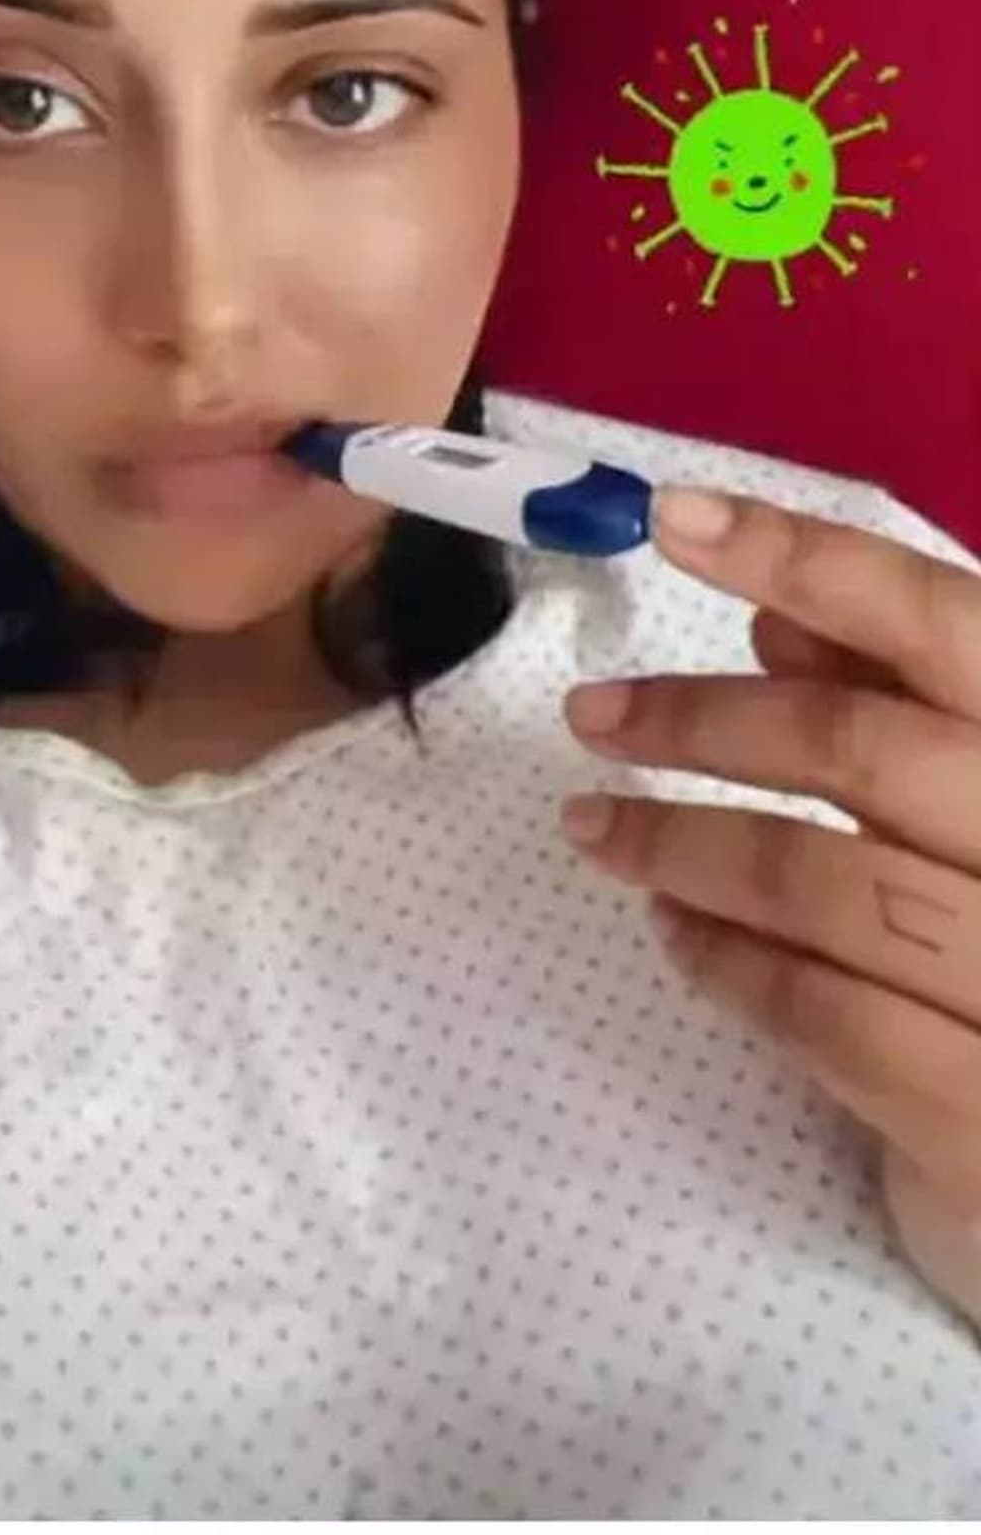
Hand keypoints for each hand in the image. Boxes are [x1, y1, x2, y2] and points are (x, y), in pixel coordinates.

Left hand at [559, 485, 980, 1327]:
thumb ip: (907, 708)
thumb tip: (774, 608)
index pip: (945, 623)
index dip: (807, 554)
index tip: (671, 516)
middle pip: (863, 748)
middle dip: (703, 722)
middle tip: (591, 717)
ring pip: (825, 882)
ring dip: (683, 845)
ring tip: (594, 829)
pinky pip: (828, 1018)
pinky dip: (730, 964)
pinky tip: (676, 935)